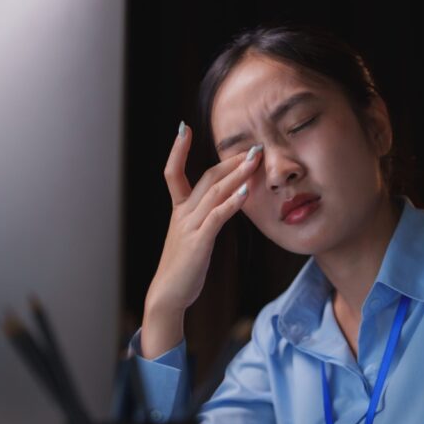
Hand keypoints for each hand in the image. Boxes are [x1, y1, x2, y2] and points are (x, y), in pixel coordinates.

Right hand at [140, 122, 262, 358]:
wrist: (168, 295)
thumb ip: (204, 220)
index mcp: (178, 212)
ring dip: (237, 175)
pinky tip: (247, 192)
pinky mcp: (199, 242)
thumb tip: (223, 207)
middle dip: (229, 160)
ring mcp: (189, 227)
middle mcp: (182, 214)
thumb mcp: (192, 239)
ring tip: (255, 161)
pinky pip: (217, 216)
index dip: (177, 150)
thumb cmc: (183, 269)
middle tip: (252, 148)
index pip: (174, 173)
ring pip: (214, 192)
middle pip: (206, 178)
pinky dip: (232, 202)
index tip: (183, 128)